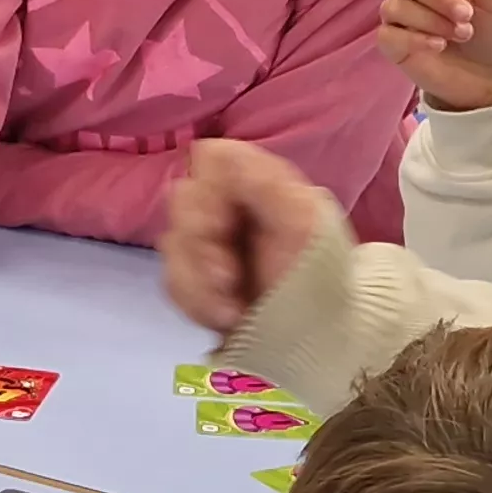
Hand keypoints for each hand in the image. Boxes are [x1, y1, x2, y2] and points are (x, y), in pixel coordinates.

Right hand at [160, 138, 335, 333]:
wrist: (316, 341)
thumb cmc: (319, 277)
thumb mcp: (306, 227)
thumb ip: (267, 185)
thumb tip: (221, 150)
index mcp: (259, 182)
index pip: (209, 159)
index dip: (208, 189)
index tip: (223, 225)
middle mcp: (229, 204)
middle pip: (181, 201)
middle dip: (201, 246)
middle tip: (230, 279)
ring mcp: (208, 242)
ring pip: (172, 245)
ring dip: (199, 283)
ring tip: (235, 310)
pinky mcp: (195, 278)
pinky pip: (172, 282)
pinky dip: (197, 303)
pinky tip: (227, 317)